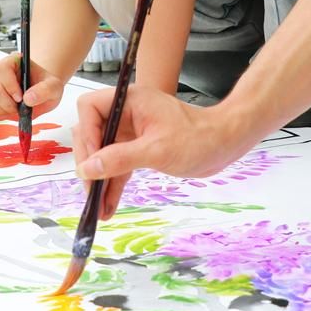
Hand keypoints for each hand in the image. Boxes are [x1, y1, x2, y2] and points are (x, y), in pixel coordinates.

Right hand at [0, 53, 65, 120]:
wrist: (40, 92)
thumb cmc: (44, 86)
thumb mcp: (54, 87)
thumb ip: (45, 90)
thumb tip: (29, 98)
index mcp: (14, 61)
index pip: (1, 69)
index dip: (9, 86)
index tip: (21, 98)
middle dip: (8, 104)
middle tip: (20, 108)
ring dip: (2, 110)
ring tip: (16, 109)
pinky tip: (10, 112)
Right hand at [72, 86, 251, 220]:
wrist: (224, 145)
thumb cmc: (197, 139)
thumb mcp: (156, 150)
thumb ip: (119, 158)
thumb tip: (87, 169)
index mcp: (130, 100)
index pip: (90, 109)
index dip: (86, 134)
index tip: (91, 162)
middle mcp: (126, 113)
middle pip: (92, 134)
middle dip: (89, 163)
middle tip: (91, 190)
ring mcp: (131, 131)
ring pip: (103, 154)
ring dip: (99, 180)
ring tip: (96, 209)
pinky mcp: (139, 148)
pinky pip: (118, 166)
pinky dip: (112, 184)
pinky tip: (107, 207)